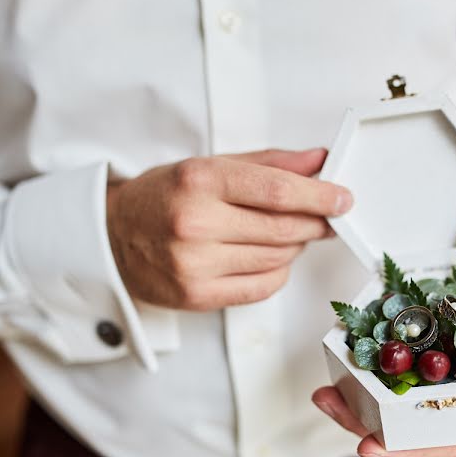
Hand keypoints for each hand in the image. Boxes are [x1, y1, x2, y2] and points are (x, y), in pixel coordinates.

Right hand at [106, 148, 351, 309]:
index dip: (320, 196)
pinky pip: (262, 287)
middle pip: (283, 228)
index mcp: (199, 180)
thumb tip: (319, 160)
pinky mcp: (197, 296)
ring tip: (288, 232)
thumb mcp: (210, 164)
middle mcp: (195, 223)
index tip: (343, 198)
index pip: (277, 191)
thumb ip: (268, 162)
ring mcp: (195, 264)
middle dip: (315, 222)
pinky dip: (277, 271)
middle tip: (325, 216)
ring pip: (277, 259)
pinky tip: (268, 257)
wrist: (112, 236)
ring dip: (295, 246)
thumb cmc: (164, 196)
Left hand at [312, 295, 455, 456]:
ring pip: (386, 408)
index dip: (404, 449)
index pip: (439, 444)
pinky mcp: (419, 368)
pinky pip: (386, 380)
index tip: (371, 446)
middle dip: (362, 423)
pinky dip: (360, 377)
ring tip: (325, 393)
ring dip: (353, 404)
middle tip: (331, 404)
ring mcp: (432, 390)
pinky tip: (338, 370)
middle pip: (401, 429)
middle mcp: (450, 410)